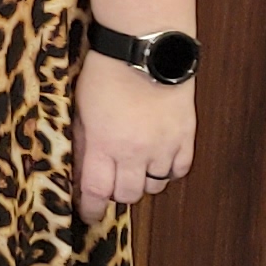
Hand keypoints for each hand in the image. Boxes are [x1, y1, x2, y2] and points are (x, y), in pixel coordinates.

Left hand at [71, 51, 194, 223]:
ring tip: (134, 166)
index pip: (98, 191)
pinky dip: (168, 170)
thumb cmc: (108, 73)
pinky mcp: (185, 136)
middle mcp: (136, 151)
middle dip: (117, 193)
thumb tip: (80, 171)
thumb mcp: (82, 109)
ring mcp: (164, 145)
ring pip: (155, 185)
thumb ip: (84, 143)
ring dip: (142, 181)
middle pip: (129, 194)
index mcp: (105, 144)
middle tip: (112, 182)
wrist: (146, 50)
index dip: (92, 208)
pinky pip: (179, 169)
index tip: (89, 215)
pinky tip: (158, 159)